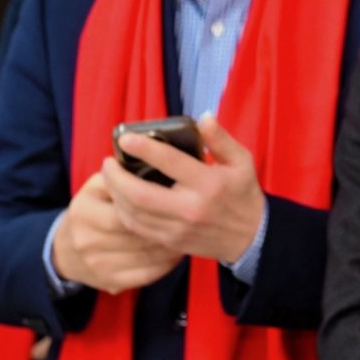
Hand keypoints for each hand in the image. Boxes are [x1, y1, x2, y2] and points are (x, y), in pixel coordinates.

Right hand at [51, 173, 180, 292]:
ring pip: (146, 256)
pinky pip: (146, 275)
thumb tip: (151, 165)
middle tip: (187, 218)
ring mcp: (98, 264)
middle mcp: (86, 240)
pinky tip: (176, 253)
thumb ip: (119, 176)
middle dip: (165, 226)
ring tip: (187, 233)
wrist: (65, 251)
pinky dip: (166, 265)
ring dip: (171, 246)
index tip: (175, 198)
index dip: (152, 205)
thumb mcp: (96, 187)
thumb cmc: (92, 210)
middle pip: (136, 234)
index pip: (124, 209)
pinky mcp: (110, 283)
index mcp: (83, 210)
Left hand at [100, 113, 264, 263]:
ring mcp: (179, 228)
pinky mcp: (172, 242)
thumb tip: (203, 117)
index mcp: (209, 184)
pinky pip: (138, 228)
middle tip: (107, 163)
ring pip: (134, 214)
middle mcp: (191, 208)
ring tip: (110, 178)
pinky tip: (121, 199)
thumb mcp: (241, 161)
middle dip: (116, 178)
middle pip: (140, 194)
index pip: (170, 162)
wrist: (252, 237)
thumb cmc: (244, 194)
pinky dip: (124, 212)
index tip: (126, 138)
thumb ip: (220, 138)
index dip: (145, 148)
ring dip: (116, 195)